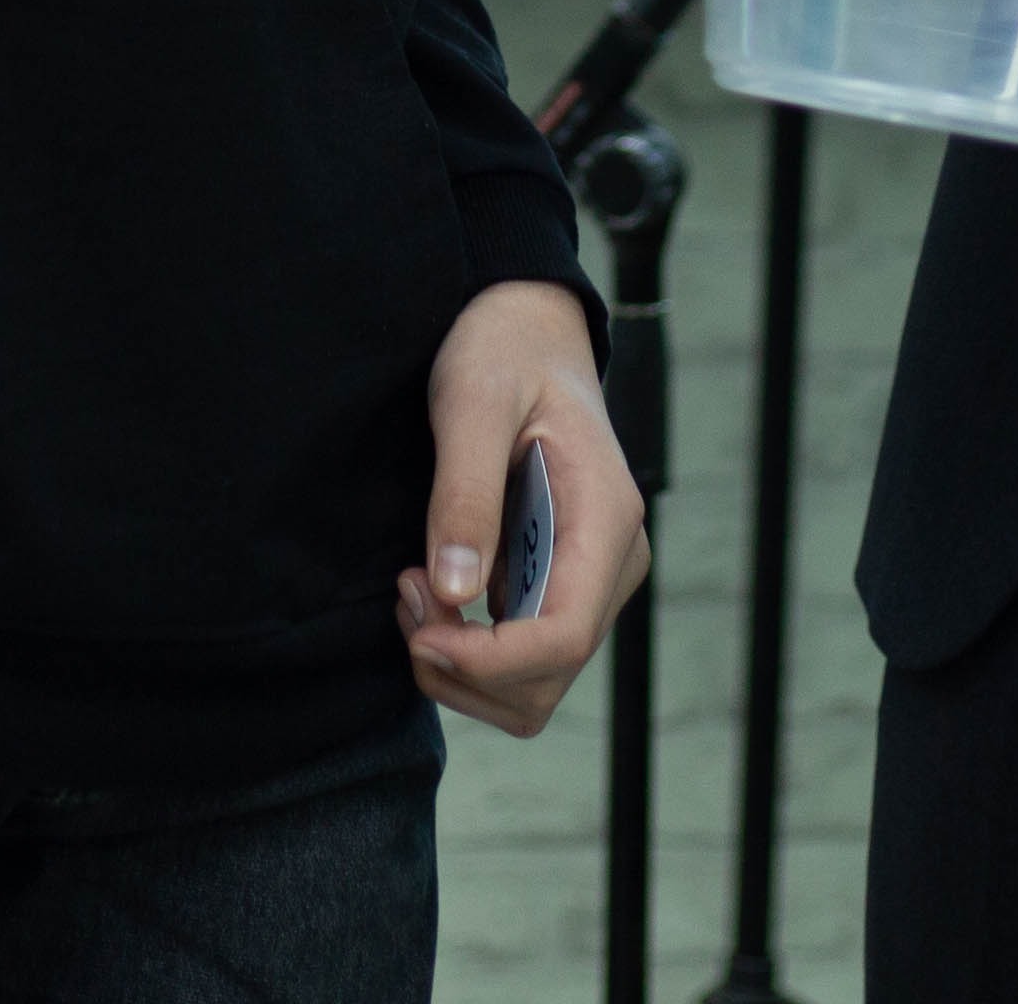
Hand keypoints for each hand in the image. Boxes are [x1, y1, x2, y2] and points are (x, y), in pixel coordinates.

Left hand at [401, 277, 645, 736]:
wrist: (527, 330)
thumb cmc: (503, 352)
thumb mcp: (471, 403)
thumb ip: (465, 495)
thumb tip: (455, 594)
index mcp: (606, 519)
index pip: (563, 638)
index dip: (489, 661)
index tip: (421, 636)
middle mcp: (612, 563)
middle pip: (545, 681)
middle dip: (463, 666)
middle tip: (406, 592)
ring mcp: (590, 580)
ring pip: (531, 686)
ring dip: (460, 666)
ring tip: (414, 589)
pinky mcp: (560, 585)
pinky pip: (518, 657)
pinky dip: (466, 650)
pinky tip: (432, 586)